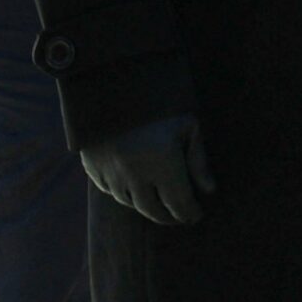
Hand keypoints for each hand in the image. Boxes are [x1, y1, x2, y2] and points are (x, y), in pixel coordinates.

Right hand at [82, 114, 214, 226]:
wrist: (111, 84)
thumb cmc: (160, 103)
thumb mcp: (188, 125)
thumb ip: (198, 160)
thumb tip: (208, 191)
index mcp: (163, 163)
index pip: (179, 203)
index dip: (189, 213)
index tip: (197, 215)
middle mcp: (135, 174)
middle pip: (154, 210)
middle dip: (169, 216)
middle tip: (180, 216)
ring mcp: (112, 174)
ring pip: (131, 203)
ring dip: (148, 207)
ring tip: (160, 204)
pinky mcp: (93, 169)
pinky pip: (111, 192)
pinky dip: (126, 195)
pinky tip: (137, 192)